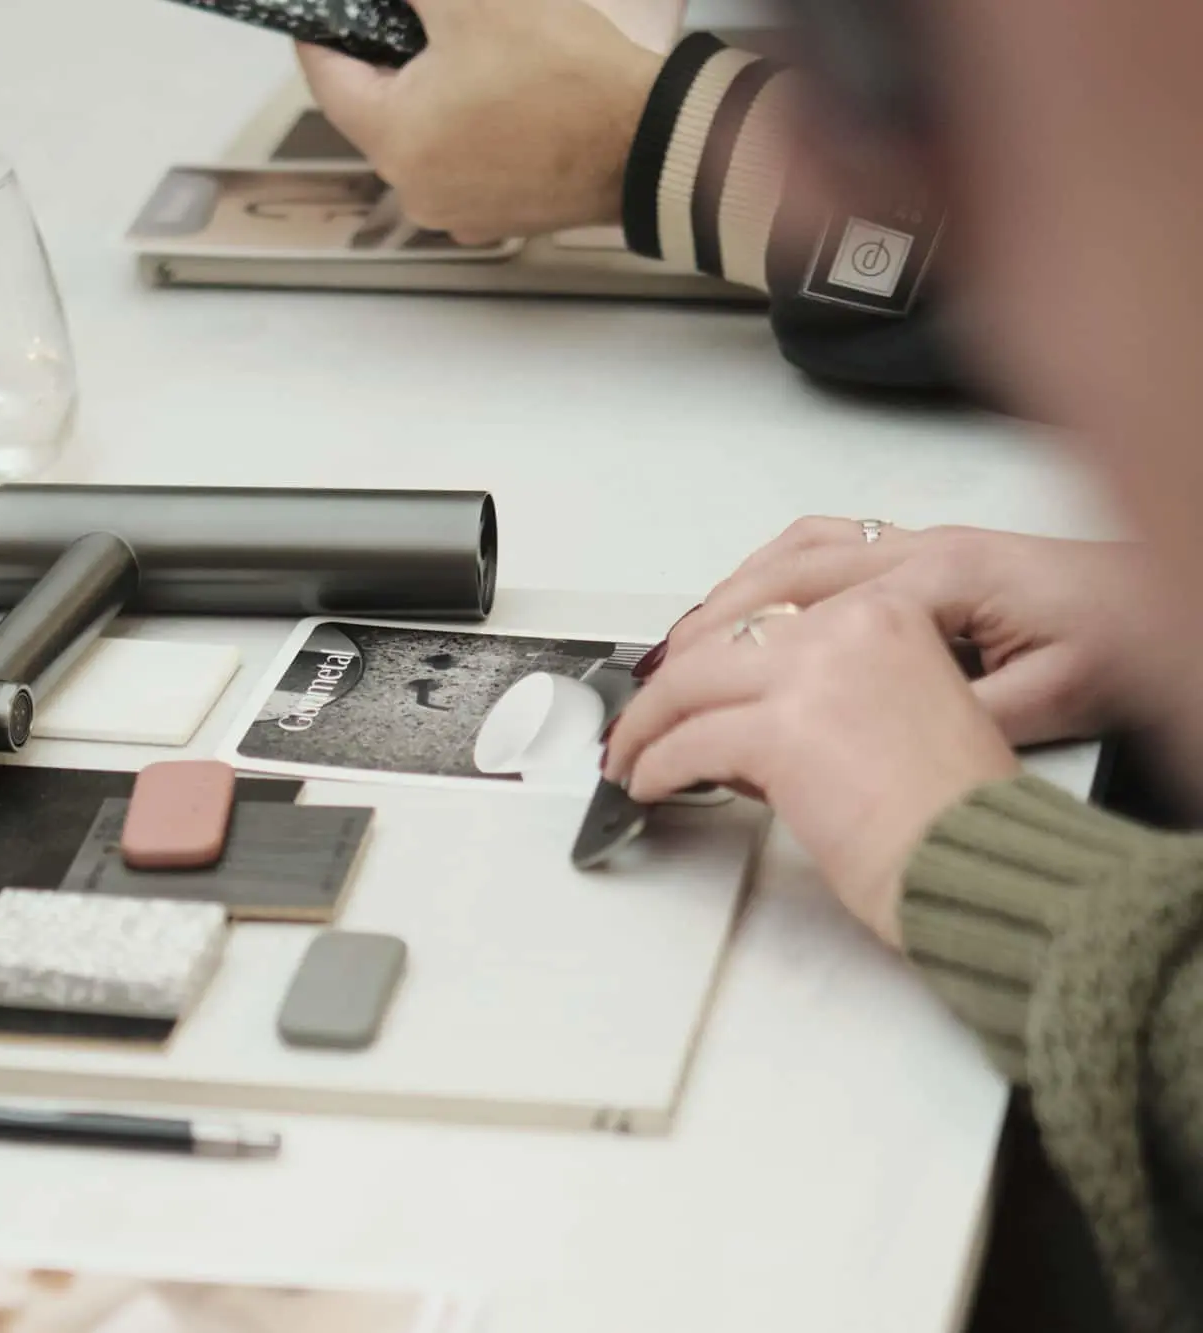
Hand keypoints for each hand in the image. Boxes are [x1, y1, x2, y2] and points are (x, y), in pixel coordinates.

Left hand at [295, 0, 662, 241]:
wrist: (648, 140)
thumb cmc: (565, 76)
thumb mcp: (476, 1)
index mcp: (392, 139)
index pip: (326, 80)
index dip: (323, 35)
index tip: (324, 14)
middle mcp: (414, 189)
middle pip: (375, 113)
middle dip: (387, 63)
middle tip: (411, 24)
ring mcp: (456, 212)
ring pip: (422, 140)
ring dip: (431, 98)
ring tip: (467, 56)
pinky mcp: (497, 217)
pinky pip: (463, 165)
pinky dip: (468, 131)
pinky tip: (500, 98)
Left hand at [606, 590, 1019, 946]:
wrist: (990, 866)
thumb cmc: (957, 811)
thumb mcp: (897, 711)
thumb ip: (825, 690)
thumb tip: (745, 711)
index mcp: (888, 613)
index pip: (766, 616)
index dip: (709, 650)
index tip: (681, 676)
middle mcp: (850, 628)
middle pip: (717, 644)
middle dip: (666, 687)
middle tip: (641, 719)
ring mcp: (813, 675)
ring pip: (689, 686)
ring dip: (647, 726)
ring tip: (630, 755)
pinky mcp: (782, 733)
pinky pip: (688, 742)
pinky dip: (656, 764)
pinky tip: (651, 782)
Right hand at [660, 520, 1146, 745]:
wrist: (1175, 599)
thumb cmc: (1127, 643)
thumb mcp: (1050, 703)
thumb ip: (950, 720)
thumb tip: (868, 747)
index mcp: (940, 582)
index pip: (797, 624)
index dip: (722, 682)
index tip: (678, 731)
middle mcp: (918, 553)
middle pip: (772, 583)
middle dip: (696, 641)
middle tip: (647, 698)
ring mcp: (915, 547)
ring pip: (785, 558)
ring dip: (721, 603)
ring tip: (674, 656)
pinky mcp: (922, 556)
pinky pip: (817, 548)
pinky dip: (763, 576)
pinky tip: (743, 609)